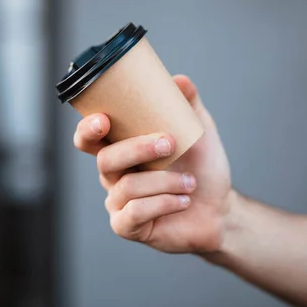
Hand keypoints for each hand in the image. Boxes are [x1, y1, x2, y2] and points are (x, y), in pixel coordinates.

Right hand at [73, 75, 232, 253]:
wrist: (219, 207)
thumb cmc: (201, 166)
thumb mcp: (198, 130)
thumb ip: (188, 103)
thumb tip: (179, 80)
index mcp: (121, 148)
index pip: (90, 137)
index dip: (88, 129)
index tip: (103, 119)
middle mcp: (113, 174)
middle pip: (105, 159)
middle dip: (137, 149)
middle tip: (169, 143)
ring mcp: (118, 202)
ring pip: (127, 187)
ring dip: (166, 181)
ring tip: (190, 182)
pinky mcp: (127, 226)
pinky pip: (135, 213)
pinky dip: (164, 202)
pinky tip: (183, 201)